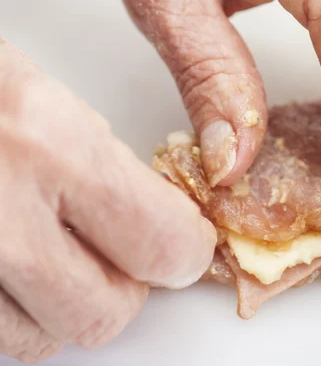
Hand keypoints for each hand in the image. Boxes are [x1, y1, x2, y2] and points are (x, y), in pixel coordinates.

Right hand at [0, 40, 215, 361]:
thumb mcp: (46, 101)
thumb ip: (110, 172)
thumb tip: (164, 226)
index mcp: (49, 145)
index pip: (164, 244)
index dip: (183, 250)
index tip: (183, 245)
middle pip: (105, 313)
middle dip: (125, 287)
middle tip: (118, 253)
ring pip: (42, 340)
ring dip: (62, 305)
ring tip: (51, 253)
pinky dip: (12, 312)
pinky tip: (11, 265)